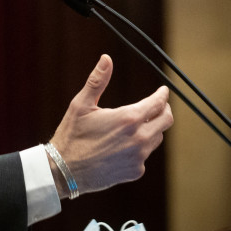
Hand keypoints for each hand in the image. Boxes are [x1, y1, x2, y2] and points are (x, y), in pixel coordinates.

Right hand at [49, 54, 172, 195]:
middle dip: (164, 110)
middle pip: (166, 121)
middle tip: (158, 105)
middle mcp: (139, 138)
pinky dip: (140, 147)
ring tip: (137, 125)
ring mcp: (139, 156)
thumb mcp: (81, 104)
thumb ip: (97, 80)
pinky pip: (145, 155)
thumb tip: (106, 58)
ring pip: (157, 138)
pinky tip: (124, 145)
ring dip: (152, 129)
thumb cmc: (71, 135)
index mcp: (128, 118)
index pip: (158, 103)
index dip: (162, 94)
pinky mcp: (136, 171)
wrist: (65, 170)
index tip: (163, 91)